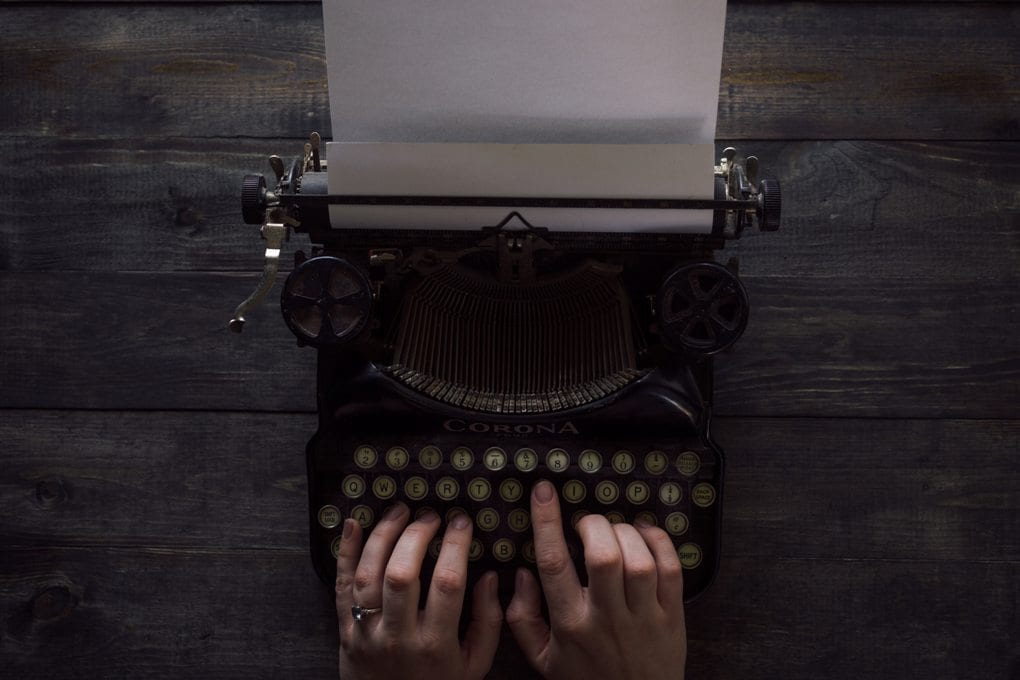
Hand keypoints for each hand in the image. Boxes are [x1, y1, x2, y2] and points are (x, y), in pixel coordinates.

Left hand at [334, 504, 502, 679]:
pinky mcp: (346, 631)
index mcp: (436, 645)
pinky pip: (341, 586)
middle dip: (417, 534)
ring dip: (383, 535)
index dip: (455, 545)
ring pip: (369, 575)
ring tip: (399, 511)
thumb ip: (488, 621)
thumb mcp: (475, 664)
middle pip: (402, 574)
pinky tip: (354, 524)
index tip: (462, 521)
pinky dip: (345, 552)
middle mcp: (399, 637)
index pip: (447, 583)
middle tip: (430, 515)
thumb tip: (490, 577)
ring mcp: (368, 633)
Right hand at [506, 480, 686, 679]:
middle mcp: (607, 618)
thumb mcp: (541, 659)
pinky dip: (659, 542)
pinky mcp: (672, 617)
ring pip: (639, 560)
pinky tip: (644, 534)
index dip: (547, 522)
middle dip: (593, 524)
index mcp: (570, 625)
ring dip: (625, 532)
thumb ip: (522, 618)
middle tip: (586, 523)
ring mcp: (643, 617)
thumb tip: (521, 575)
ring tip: (615, 530)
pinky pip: (671, 569)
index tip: (543, 493)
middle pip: (603, 555)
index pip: (554, 563)